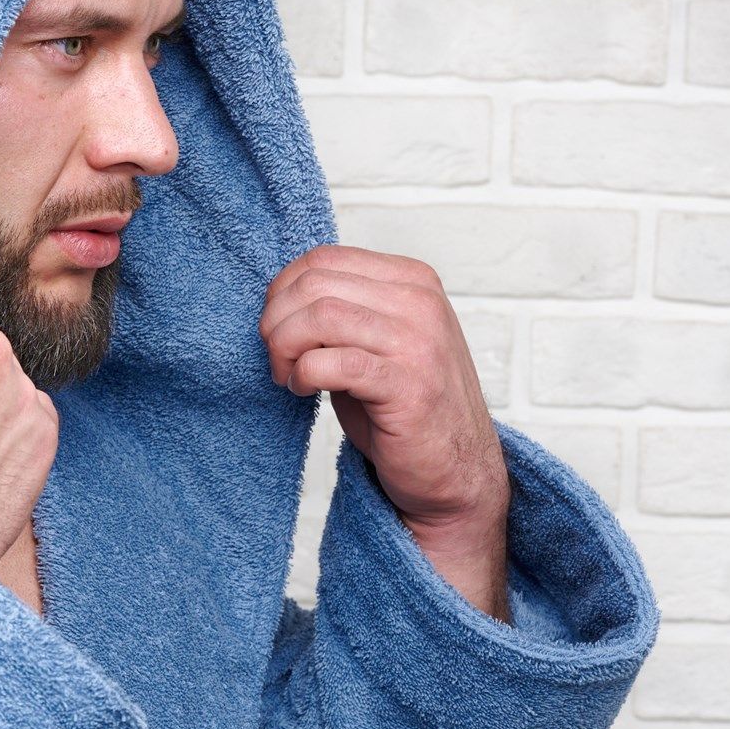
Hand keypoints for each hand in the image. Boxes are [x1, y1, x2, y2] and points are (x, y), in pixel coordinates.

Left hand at [258, 245, 511, 620]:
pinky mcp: (407, 384)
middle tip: (276, 358)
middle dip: (276, 322)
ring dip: (285, 349)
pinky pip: (333, 361)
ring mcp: (418, 341)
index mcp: (412, 281)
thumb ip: (341, 312)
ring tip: (288, 376)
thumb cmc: (405, 409)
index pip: (324, 259)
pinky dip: (304, 374)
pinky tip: (304, 390)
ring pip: (320, 316)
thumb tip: (278, 300)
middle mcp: (419, 303)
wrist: (454, 469)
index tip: (276, 328)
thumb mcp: (375, 342)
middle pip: (316, 285)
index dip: (282, 292)